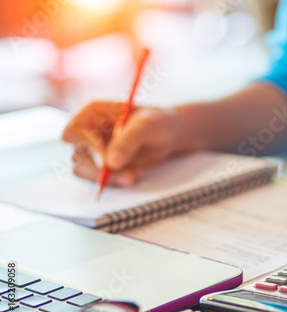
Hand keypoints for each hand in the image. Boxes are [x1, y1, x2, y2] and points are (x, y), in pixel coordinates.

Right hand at [62, 102, 197, 185]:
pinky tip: (134, 174)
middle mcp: (87, 131)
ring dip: (109, 178)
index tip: (107, 161)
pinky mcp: (101, 165)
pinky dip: (114, 181)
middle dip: (100, 170)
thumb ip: (128, 141)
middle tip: (127, 175)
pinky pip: (97, 179)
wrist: (169, 135)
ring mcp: (92, 150)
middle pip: (77, 155)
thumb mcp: (146, 126)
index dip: (86, 147)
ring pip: (84, 170)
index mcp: (91, 113)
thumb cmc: (157, 122)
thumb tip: (110, 163)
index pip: (73, 132)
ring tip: (135, 174)